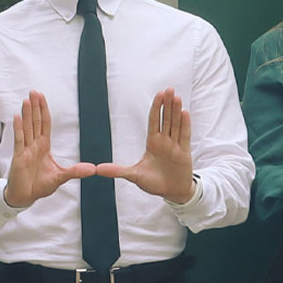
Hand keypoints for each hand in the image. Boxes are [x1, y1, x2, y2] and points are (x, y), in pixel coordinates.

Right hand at [4, 91, 96, 207]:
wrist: (26, 197)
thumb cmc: (40, 185)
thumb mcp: (61, 177)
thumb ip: (76, 171)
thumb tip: (93, 169)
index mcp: (44, 146)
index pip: (44, 124)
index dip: (44, 110)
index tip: (41, 97)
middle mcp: (34, 145)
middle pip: (35, 122)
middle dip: (35, 107)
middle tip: (33, 92)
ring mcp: (26, 150)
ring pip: (27, 128)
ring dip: (27, 114)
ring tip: (27, 100)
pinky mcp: (19, 157)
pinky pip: (19, 140)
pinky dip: (18, 128)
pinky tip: (17, 117)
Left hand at [96, 89, 195, 204]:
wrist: (171, 193)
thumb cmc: (154, 182)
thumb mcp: (133, 175)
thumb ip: (117, 171)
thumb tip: (97, 169)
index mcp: (153, 143)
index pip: (154, 121)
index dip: (156, 108)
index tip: (158, 94)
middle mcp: (164, 141)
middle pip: (166, 119)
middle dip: (167, 104)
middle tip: (168, 89)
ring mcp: (175, 146)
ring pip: (175, 124)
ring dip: (176, 110)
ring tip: (176, 96)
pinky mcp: (184, 153)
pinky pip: (184, 136)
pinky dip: (185, 125)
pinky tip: (185, 113)